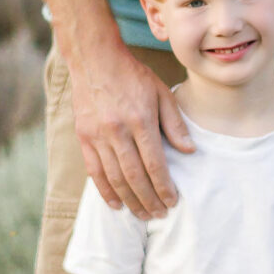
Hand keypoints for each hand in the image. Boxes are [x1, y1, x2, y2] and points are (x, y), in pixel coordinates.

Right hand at [70, 43, 191, 217]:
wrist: (94, 59)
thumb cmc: (133, 75)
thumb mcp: (162, 92)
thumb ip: (175, 123)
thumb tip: (189, 150)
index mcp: (140, 119)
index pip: (154, 163)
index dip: (164, 186)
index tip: (172, 201)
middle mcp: (117, 130)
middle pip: (134, 176)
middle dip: (149, 200)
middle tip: (159, 215)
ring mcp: (97, 135)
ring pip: (114, 178)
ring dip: (129, 200)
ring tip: (142, 215)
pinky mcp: (83, 137)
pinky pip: (94, 171)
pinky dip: (105, 191)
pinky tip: (116, 204)